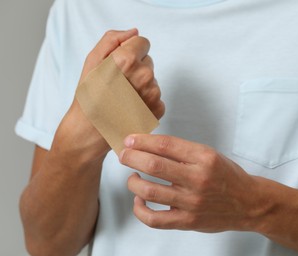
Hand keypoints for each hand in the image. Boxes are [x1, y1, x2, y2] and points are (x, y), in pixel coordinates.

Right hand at [53, 30, 164, 162]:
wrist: (91, 131)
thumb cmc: (89, 96)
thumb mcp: (92, 61)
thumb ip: (112, 39)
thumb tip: (134, 32)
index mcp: (127, 61)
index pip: (143, 42)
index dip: (130, 51)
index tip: (120, 65)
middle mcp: (144, 76)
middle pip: (148, 61)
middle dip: (135, 69)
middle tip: (118, 85)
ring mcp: (153, 94)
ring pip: (152, 80)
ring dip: (141, 86)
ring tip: (123, 98)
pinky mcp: (158, 110)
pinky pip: (156, 96)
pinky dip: (146, 101)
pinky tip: (131, 108)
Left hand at [119, 134, 266, 232]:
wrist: (249, 203)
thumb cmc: (228, 176)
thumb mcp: (210, 155)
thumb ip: (183, 152)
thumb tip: (151, 146)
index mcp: (204, 158)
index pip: (165, 145)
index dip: (142, 141)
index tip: (130, 139)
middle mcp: (197, 179)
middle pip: (154, 165)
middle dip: (131, 156)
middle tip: (123, 154)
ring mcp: (191, 202)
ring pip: (149, 191)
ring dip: (133, 181)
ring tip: (132, 176)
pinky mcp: (187, 221)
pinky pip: (154, 219)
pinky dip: (140, 209)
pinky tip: (139, 199)